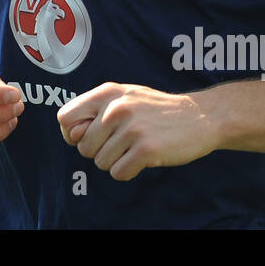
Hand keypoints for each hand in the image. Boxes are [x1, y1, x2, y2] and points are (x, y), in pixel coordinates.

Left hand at [56, 82, 219, 179]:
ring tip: (135, 147)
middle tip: (122, 142)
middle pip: (83, 146)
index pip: (65, 117)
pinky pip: (118, 173)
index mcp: (107, 92)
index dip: (72, 133)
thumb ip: (95, 111)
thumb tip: (72, 136)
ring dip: (116, 161)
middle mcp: (117, 108)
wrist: (200, 117)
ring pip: (100, 162)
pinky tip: (143, 159)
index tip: (89, 137)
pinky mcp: (146, 149)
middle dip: (98, 151)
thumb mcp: (125, 98)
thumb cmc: (156, 110)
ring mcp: (132, 128)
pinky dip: (128, 171)